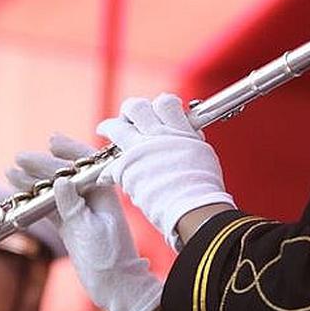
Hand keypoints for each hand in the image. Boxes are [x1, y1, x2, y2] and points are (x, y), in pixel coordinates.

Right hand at [7, 135, 161, 310]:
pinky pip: (50, 207)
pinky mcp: (70, 225)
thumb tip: (60, 181)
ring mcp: (80, 210)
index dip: (69, 150)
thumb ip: (73, 206)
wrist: (115, 284)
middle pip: (66, 174)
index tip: (51, 141)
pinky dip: (34, 200)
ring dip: (34, 181)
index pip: (86, 164)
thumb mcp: (89, 230)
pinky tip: (19, 191)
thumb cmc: (109, 257)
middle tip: (20, 157)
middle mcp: (93, 198)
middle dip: (43, 165)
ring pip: (54, 190)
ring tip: (11, 171)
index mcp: (105, 193)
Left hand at [96, 94, 234, 249]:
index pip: (165, 102)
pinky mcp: (126, 170)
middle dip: (130, 110)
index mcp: (179, 130)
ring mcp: (140, 152)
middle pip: (136, 107)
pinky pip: (110, 164)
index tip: (157, 112)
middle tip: (127, 118)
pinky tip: (107, 175)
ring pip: (116, 127)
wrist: (194, 209)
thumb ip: (189, 138)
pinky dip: (108, 170)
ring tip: (106, 129)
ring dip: (109, 127)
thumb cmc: (203, 185)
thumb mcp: (202, 152)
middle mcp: (157, 136)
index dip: (160, 104)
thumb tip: (185, 131)